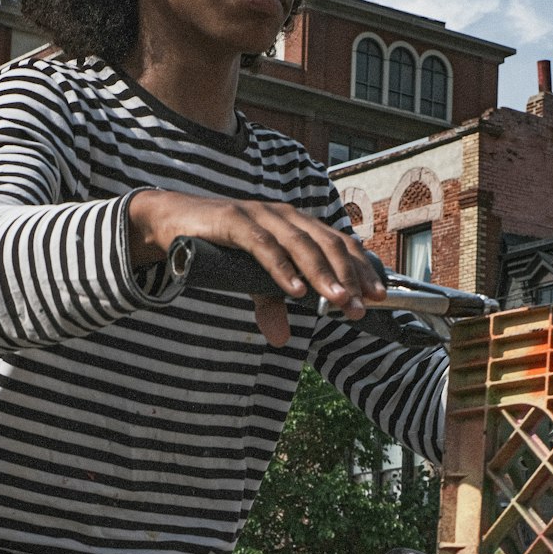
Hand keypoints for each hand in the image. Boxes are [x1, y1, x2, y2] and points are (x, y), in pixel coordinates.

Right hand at [127, 191, 386, 346]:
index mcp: (296, 225)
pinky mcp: (235, 220)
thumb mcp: (250, 279)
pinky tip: (296, 290)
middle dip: (349, 276)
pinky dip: (282, 269)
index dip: (362, 268)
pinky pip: (264, 246)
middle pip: (327, 244)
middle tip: (363, 306)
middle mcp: (285, 215)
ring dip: (323, 274)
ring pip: (301, 244)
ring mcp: (261, 215)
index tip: (379, 296)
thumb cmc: (219, 244)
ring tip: (338, 301)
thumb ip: (270, 303)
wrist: (172, 221)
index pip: (339, 244)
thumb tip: (281, 338)